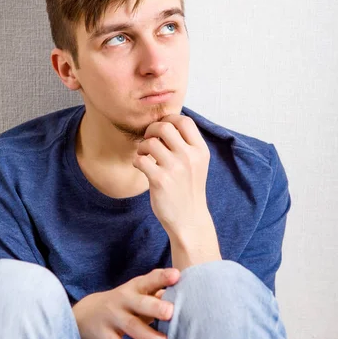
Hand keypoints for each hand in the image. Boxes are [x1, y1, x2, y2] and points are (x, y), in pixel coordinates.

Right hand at [72, 267, 179, 338]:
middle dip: (155, 307)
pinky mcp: (103, 334)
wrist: (86, 315)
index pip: (150, 280)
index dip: (163, 277)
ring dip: (146, 335)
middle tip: (171, 312)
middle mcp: (124, 300)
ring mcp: (112, 316)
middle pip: (140, 302)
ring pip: (130, 325)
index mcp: (135, 288)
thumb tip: (189, 296)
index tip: (177, 276)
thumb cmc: (124, 305)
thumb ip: (158, 295)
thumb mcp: (138, 296)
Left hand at [132, 114, 210, 235]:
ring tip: (144, 155)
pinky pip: (140, 160)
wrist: (189, 219)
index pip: (184, 121)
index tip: (161, 129)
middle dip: (151, 130)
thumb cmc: (189, 188)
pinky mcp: (160, 180)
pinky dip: (137, 161)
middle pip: (165, 126)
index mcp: (200, 150)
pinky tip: (141, 167)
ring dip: (142, 146)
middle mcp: (189, 157)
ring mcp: (175, 168)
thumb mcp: (197, 163)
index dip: (169, 119)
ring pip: (150, 142)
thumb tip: (165, 123)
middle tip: (148, 139)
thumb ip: (186, 144)